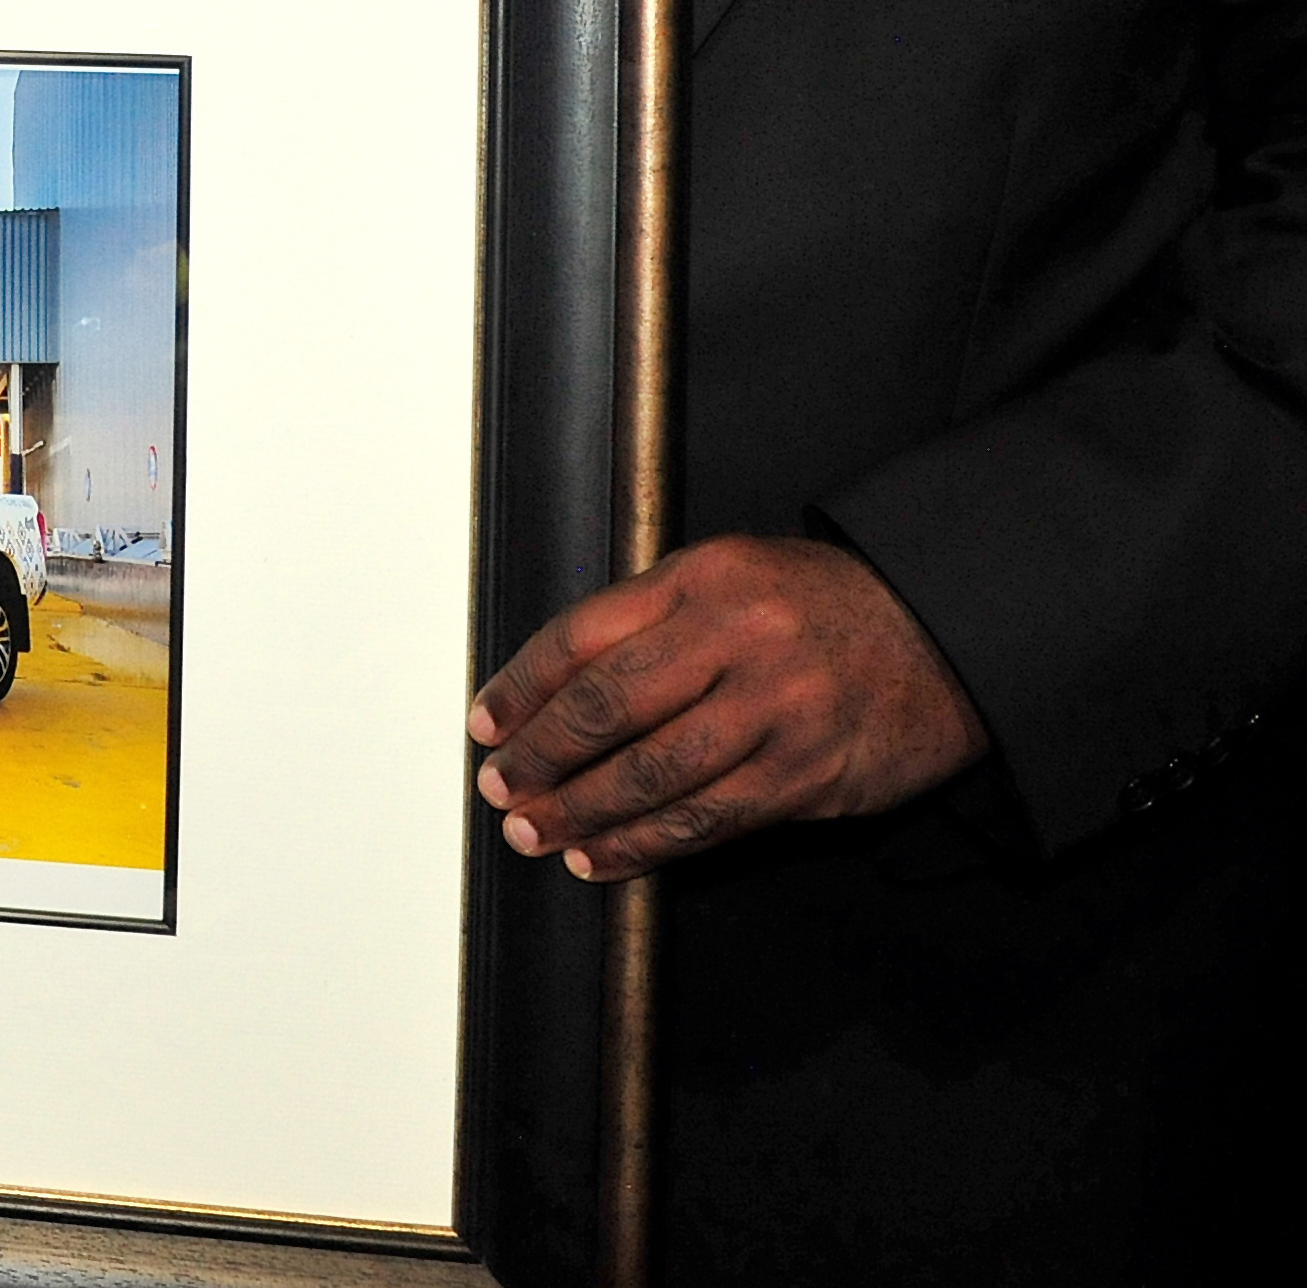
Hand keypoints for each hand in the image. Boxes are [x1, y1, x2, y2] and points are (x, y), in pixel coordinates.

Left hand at [469, 536, 989, 880]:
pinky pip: (706, 821)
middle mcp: (738, 639)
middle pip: (608, 706)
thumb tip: (554, 688)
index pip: (584, 635)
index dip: (523, 686)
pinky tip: (600, 858)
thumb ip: (651, 619)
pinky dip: (643, 846)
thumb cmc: (822, 606)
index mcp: (705, 579)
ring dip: (580, 812)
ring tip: (534, 832)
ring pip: (652, 775)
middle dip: (541, 755)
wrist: (948, 635)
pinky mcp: (808, 777)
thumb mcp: (732, 577)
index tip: (487, 722)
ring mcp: (777, 712)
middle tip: (499, 786)